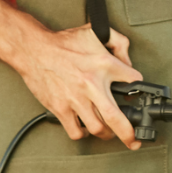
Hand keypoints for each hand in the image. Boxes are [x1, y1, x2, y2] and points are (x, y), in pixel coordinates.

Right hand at [10, 25, 144, 146]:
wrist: (33, 49)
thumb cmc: (64, 43)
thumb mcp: (96, 32)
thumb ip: (119, 42)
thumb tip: (128, 63)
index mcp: (104, 64)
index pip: (133, 80)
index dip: (138, 88)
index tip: (136, 95)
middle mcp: (92, 84)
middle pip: (116, 117)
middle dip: (128, 134)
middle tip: (133, 141)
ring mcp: (75, 99)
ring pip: (97, 128)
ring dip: (106, 134)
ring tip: (109, 132)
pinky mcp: (60, 108)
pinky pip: (75, 131)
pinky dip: (83, 133)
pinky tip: (85, 128)